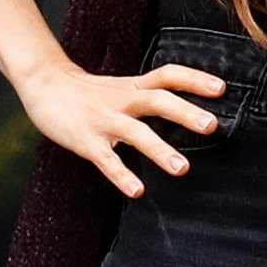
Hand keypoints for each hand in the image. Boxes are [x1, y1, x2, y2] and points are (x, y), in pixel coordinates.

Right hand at [13, 54, 226, 201]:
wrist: (44, 85)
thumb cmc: (88, 92)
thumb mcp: (121, 87)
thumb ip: (148, 96)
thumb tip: (184, 109)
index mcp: (133, 86)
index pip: (168, 75)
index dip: (194, 80)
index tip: (221, 89)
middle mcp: (123, 100)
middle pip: (158, 100)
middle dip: (185, 113)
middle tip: (212, 126)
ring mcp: (104, 120)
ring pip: (135, 132)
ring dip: (160, 149)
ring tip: (182, 168)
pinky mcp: (86, 140)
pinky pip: (107, 160)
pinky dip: (122, 175)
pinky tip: (137, 191)